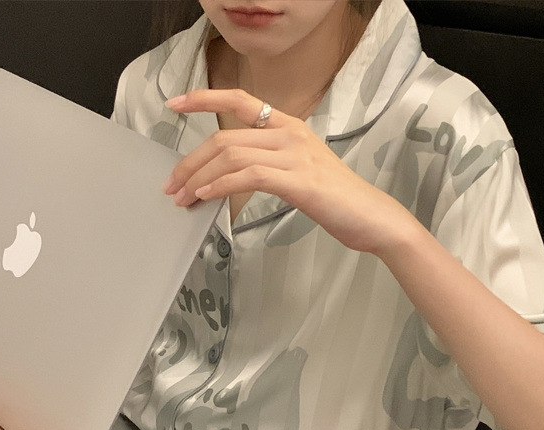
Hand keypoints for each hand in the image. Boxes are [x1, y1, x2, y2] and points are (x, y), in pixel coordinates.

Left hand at [162, 89, 409, 256]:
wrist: (371, 217)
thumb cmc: (336, 199)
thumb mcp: (299, 172)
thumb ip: (269, 165)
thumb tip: (231, 176)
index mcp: (289, 126)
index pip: (240, 100)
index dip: (204, 99)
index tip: (174, 104)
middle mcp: (289, 134)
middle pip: (225, 137)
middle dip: (190, 162)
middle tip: (172, 185)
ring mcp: (294, 155)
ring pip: (231, 156)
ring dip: (199, 178)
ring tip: (183, 198)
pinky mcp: (296, 180)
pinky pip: (247, 176)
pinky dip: (221, 186)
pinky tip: (206, 197)